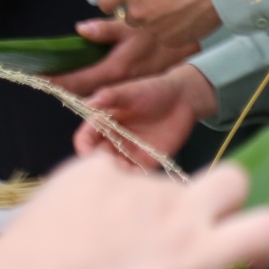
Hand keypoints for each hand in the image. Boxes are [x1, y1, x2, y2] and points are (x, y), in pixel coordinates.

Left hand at [50, 18, 197, 96]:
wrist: (201, 42)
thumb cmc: (166, 27)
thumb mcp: (133, 24)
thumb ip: (105, 30)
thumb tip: (80, 31)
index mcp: (116, 70)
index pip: (77, 81)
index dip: (55, 80)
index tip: (37, 78)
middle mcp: (122, 83)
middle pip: (85, 91)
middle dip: (66, 85)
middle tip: (48, 78)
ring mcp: (134, 85)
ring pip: (101, 91)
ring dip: (83, 86)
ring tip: (66, 78)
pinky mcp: (145, 81)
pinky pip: (116, 87)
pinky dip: (102, 83)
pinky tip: (97, 75)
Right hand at [75, 64, 216, 165]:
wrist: (184, 98)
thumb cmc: (154, 90)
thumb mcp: (130, 91)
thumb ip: (110, 96)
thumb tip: (89, 103)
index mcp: (103, 124)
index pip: (85, 139)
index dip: (84, 146)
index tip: (88, 153)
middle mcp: (112, 141)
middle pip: (98, 158)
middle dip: (100, 163)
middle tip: (111, 162)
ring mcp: (128, 152)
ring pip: (115, 169)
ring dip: (116, 172)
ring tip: (124, 168)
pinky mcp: (146, 161)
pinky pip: (135, 174)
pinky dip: (132, 178)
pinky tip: (137, 175)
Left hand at [99, 0, 220, 47]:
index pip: (105, 0)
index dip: (113, 2)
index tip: (117, 3)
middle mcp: (136, 10)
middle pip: (127, 17)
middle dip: (140, 12)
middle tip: (160, 3)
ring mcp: (151, 28)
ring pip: (146, 28)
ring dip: (156, 22)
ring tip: (177, 12)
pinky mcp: (166, 40)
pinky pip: (163, 37)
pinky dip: (171, 31)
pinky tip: (185, 20)